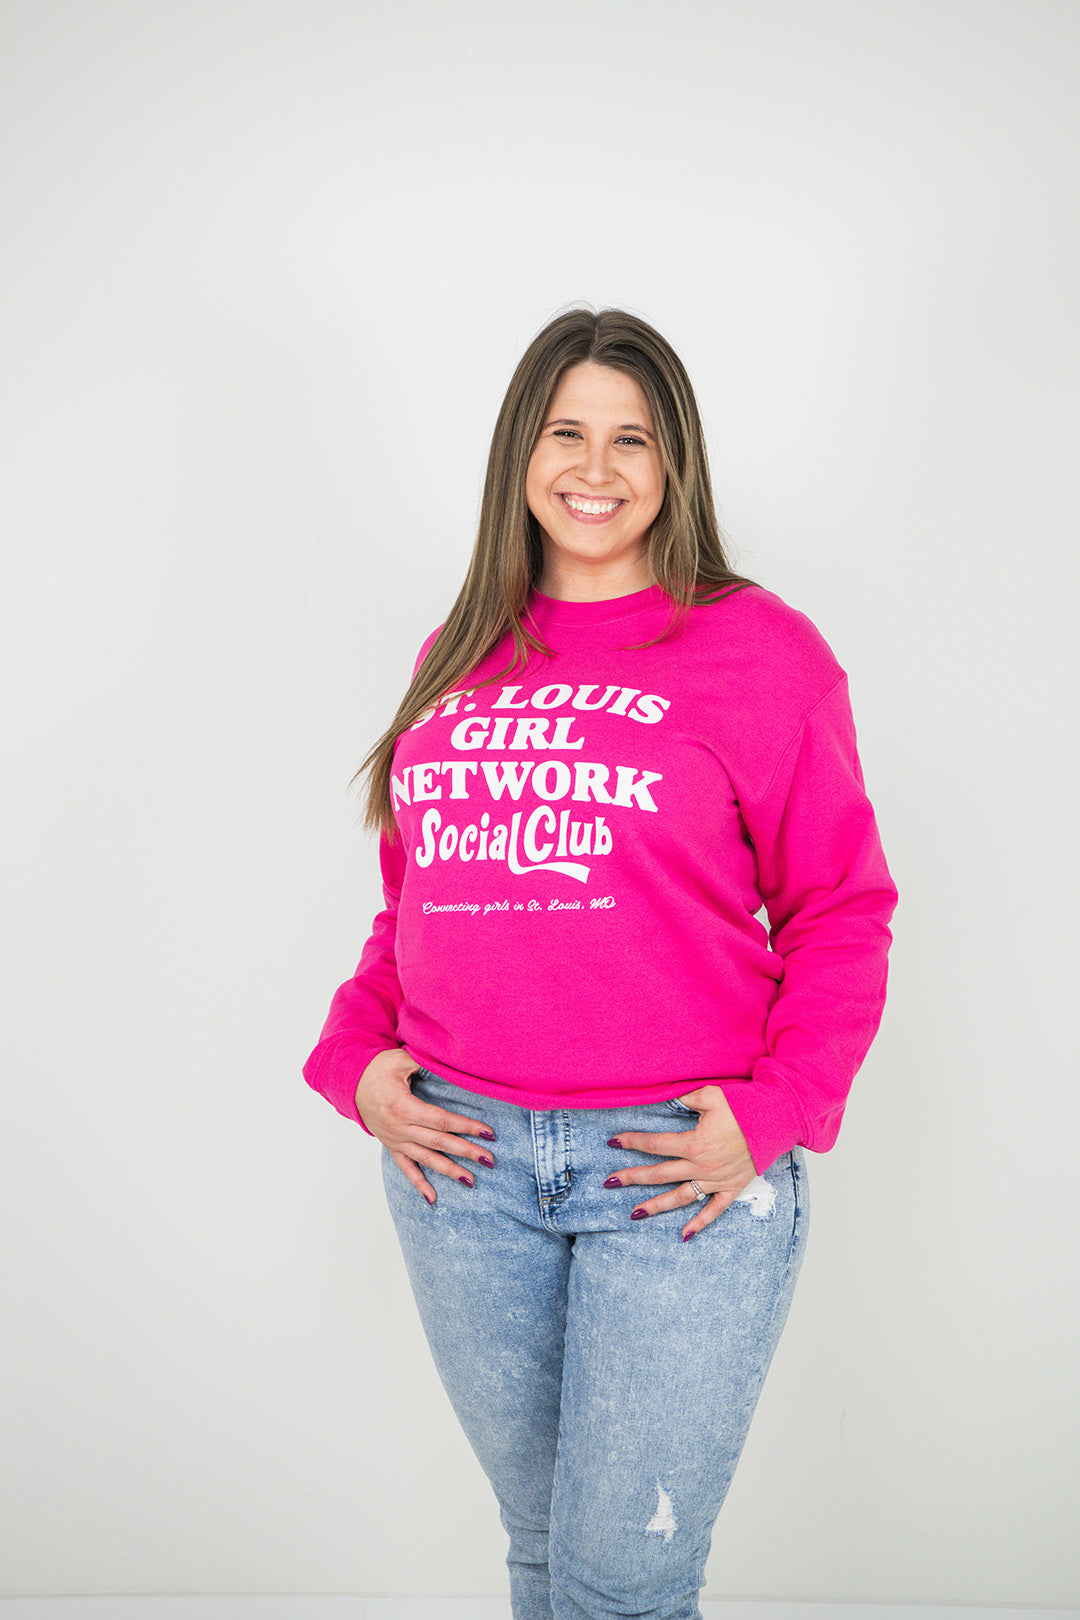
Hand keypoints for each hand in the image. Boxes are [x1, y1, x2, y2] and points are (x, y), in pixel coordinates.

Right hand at [355, 1048, 495, 1205]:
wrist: (350, 1083)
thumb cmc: (376, 1069)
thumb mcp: (399, 1060)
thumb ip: (423, 1064)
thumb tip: (449, 1065)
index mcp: (403, 1107)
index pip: (441, 1120)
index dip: (465, 1127)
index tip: (487, 1132)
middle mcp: (399, 1128)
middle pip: (438, 1142)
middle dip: (466, 1151)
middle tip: (489, 1160)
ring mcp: (395, 1140)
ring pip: (426, 1159)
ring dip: (450, 1170)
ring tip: (471, 1180)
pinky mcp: (392, 1146)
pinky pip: (406, 1168)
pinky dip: (419, 1184)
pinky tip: (433, 1199)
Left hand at [605, 1085, 756, 1240]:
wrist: (777, 1120)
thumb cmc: (744, 1105)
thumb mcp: (711, 1095)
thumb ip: (684, 1098)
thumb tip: (665, 1097)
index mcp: (694, 1143)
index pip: (655, 1144)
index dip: (632, 1142)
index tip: (614, 1142)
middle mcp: (702, 1166)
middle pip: (660, 1174)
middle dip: (633, 1177)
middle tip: (610, 1182)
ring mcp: (717, 1180)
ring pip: (680, 1197)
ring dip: (656, 1206)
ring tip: (633, 1213)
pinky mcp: (732, 1188)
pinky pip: (714, 1211)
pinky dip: (699, 1223)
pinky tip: (683, 1235)